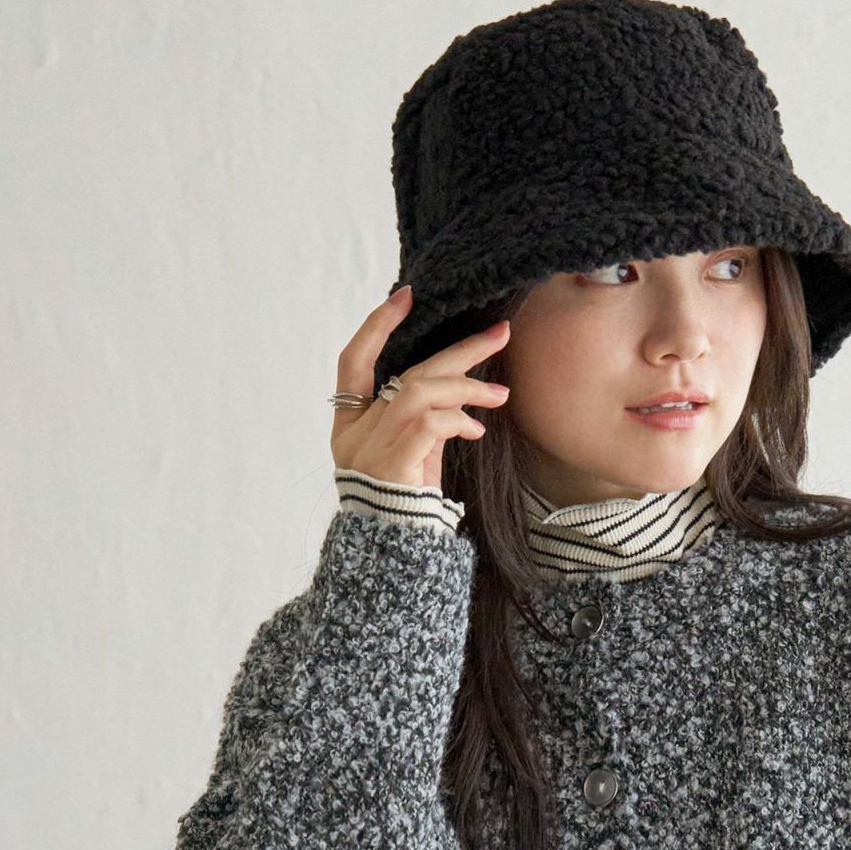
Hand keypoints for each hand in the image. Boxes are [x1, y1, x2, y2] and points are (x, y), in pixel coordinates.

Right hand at [330, 286, 511, 489]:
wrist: (391, 553)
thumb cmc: (404, 506)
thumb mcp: (411, 457)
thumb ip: (423, 422)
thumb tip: (461, 393)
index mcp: (350, 424)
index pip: (353, 359)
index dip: (376, 326)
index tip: (405, 296)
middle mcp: (356, 430)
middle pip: (406, 371)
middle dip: (457, 350)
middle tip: (499, 333)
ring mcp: (370, 444)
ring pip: (419, 390)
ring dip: (465, 387)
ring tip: (500, 395)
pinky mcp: (393, 461)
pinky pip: (430, 423)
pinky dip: (457, 420)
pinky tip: (475, 430)